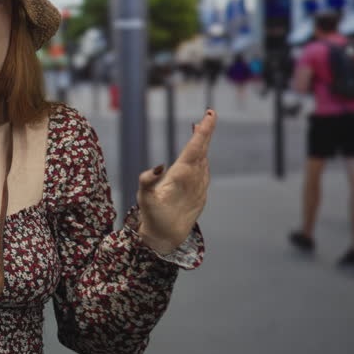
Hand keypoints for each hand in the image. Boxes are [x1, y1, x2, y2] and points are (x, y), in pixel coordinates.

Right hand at [135, 109, 217, 253]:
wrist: (167, 239)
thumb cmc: (153, 217)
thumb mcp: (143, 198)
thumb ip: (147, 180)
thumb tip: (158, 167)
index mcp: (182, 176)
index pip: (196, 147)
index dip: (203, 130)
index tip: (209, 115)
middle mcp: (195, 179)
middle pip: (203, 150)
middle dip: (206, 132)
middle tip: (209, 114)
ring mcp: (200, 187)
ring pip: (204, 160)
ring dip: (203, 144)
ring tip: (199, 129)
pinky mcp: (201, 194)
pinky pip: (204, 171)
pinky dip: (202, 158)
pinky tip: (199, 156)